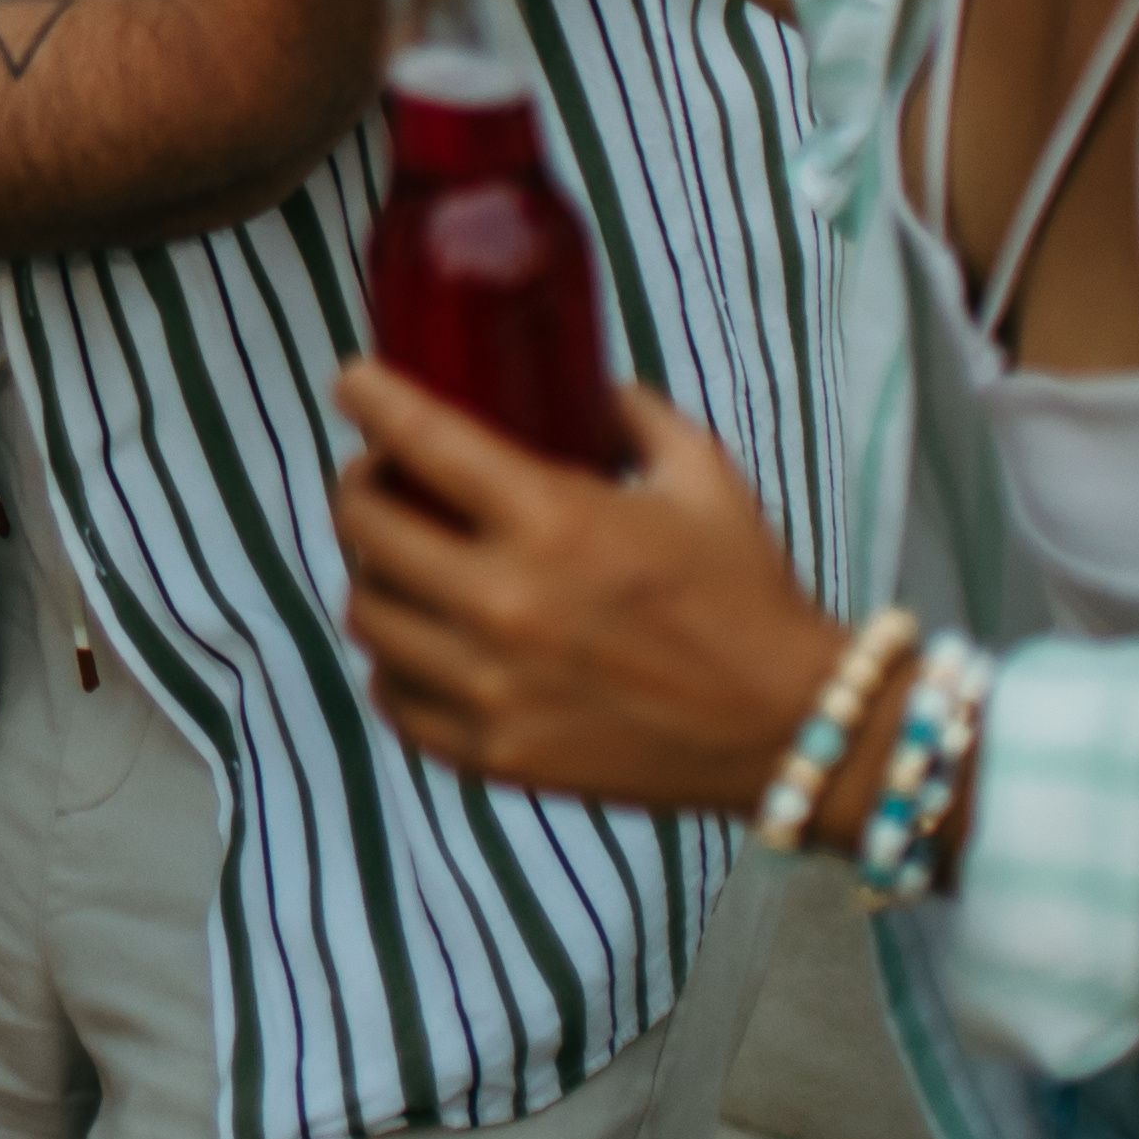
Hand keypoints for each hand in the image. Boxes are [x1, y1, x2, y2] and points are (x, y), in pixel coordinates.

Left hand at [324, 356, 846, 822]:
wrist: (785, 727)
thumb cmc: (745, 594)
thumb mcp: (701, 474)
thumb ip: (632, 414)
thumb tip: (582, 386)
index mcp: (554, 521)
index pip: (420, 440)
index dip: (369, 398)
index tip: (353, 382)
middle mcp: (506, 603)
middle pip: (369, 528)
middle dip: (359, 487)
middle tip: (377, 477)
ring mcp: (493, 688)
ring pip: (369, 615)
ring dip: (372, 574)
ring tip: (398, 559)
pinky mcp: (497, 756)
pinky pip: (397, 700)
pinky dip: (395, 662)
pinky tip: (419, 640)